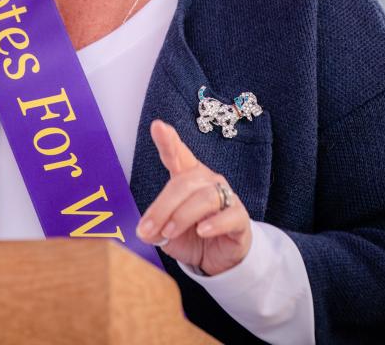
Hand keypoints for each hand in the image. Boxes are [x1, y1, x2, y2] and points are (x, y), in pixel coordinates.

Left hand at [135, 119, 251, 275]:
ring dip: (182, 216)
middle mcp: (207, 180)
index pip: (176, 154)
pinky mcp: (240, 218)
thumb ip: (155, 229)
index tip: (157, 126)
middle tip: (147, 229)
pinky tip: (202, 231)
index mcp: (186, 176)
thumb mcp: (167, 233)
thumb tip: (144, 233)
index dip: (168, 140)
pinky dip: (214, 223)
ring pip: (204, 198)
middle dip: (162, 207)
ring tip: (169, 232)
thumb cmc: (190, 235)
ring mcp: (225, 196)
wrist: (218, 258)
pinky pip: (229, 215)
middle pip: (183, 183)